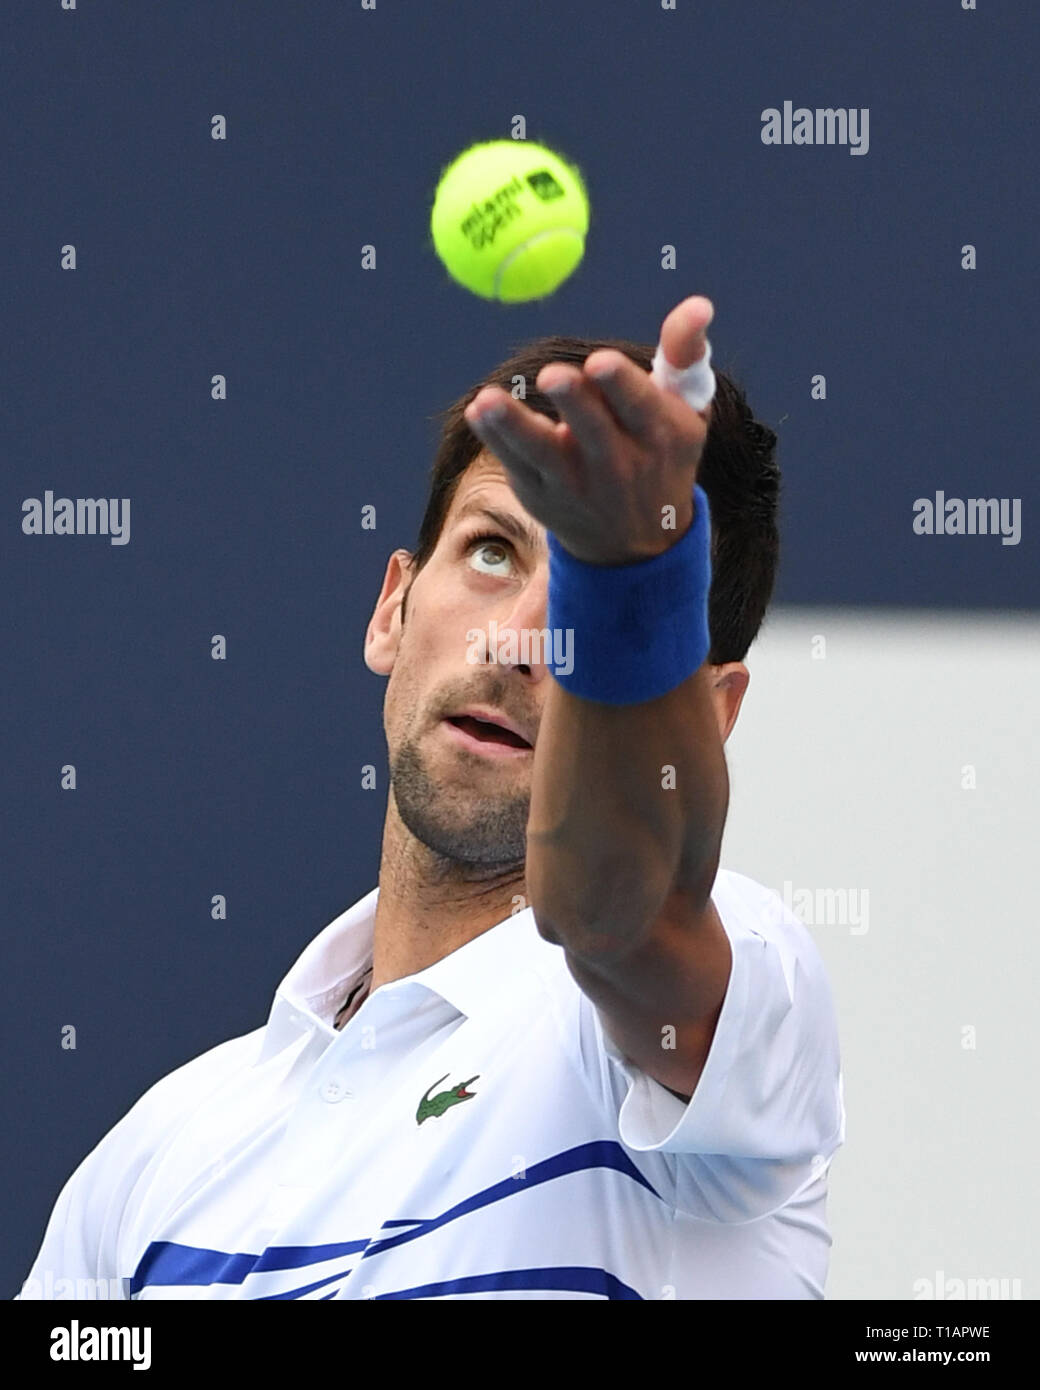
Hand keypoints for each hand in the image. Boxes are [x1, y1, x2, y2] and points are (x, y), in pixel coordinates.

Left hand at [463, 294, 713, 565]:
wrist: (637, 543)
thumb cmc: (661, 454)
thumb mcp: (686, 410)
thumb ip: (683, 353)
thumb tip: (698, 304)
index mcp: (659, 434)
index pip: (639, 406)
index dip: (620, 384)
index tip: (599, 362)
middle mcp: (619, 464)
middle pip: (592, 430)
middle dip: (574, 402)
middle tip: (552, 375)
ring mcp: (576, 484)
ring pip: (542, 453)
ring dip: (514, 425)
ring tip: (489, 400)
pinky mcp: (541, 495)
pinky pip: (515, 464)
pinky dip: (495, 438)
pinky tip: (480, 412)